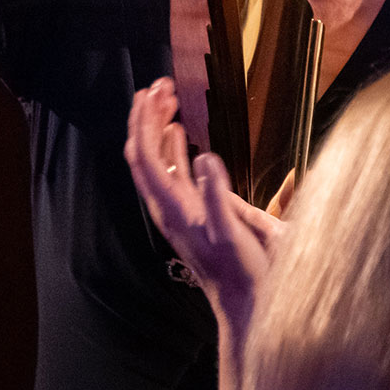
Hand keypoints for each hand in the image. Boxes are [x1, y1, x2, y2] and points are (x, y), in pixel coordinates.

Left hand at [123, 78, 277, 336]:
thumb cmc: (243, 273)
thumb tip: (205, 156)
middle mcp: (168, 207)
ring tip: (168, 98)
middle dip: (147, 117)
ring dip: (158, 127)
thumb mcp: (234, 233)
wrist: (245, 304)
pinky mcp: (190, 212)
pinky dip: (172, 147)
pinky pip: (172, 172)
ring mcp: (177, 209)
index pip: (146, 157)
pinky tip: (181, 133)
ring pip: (156, 160)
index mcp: (174, 208)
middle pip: (143, 153)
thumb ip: (219, 195)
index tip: (151, 91)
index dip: (144, 121)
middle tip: (162, 85)